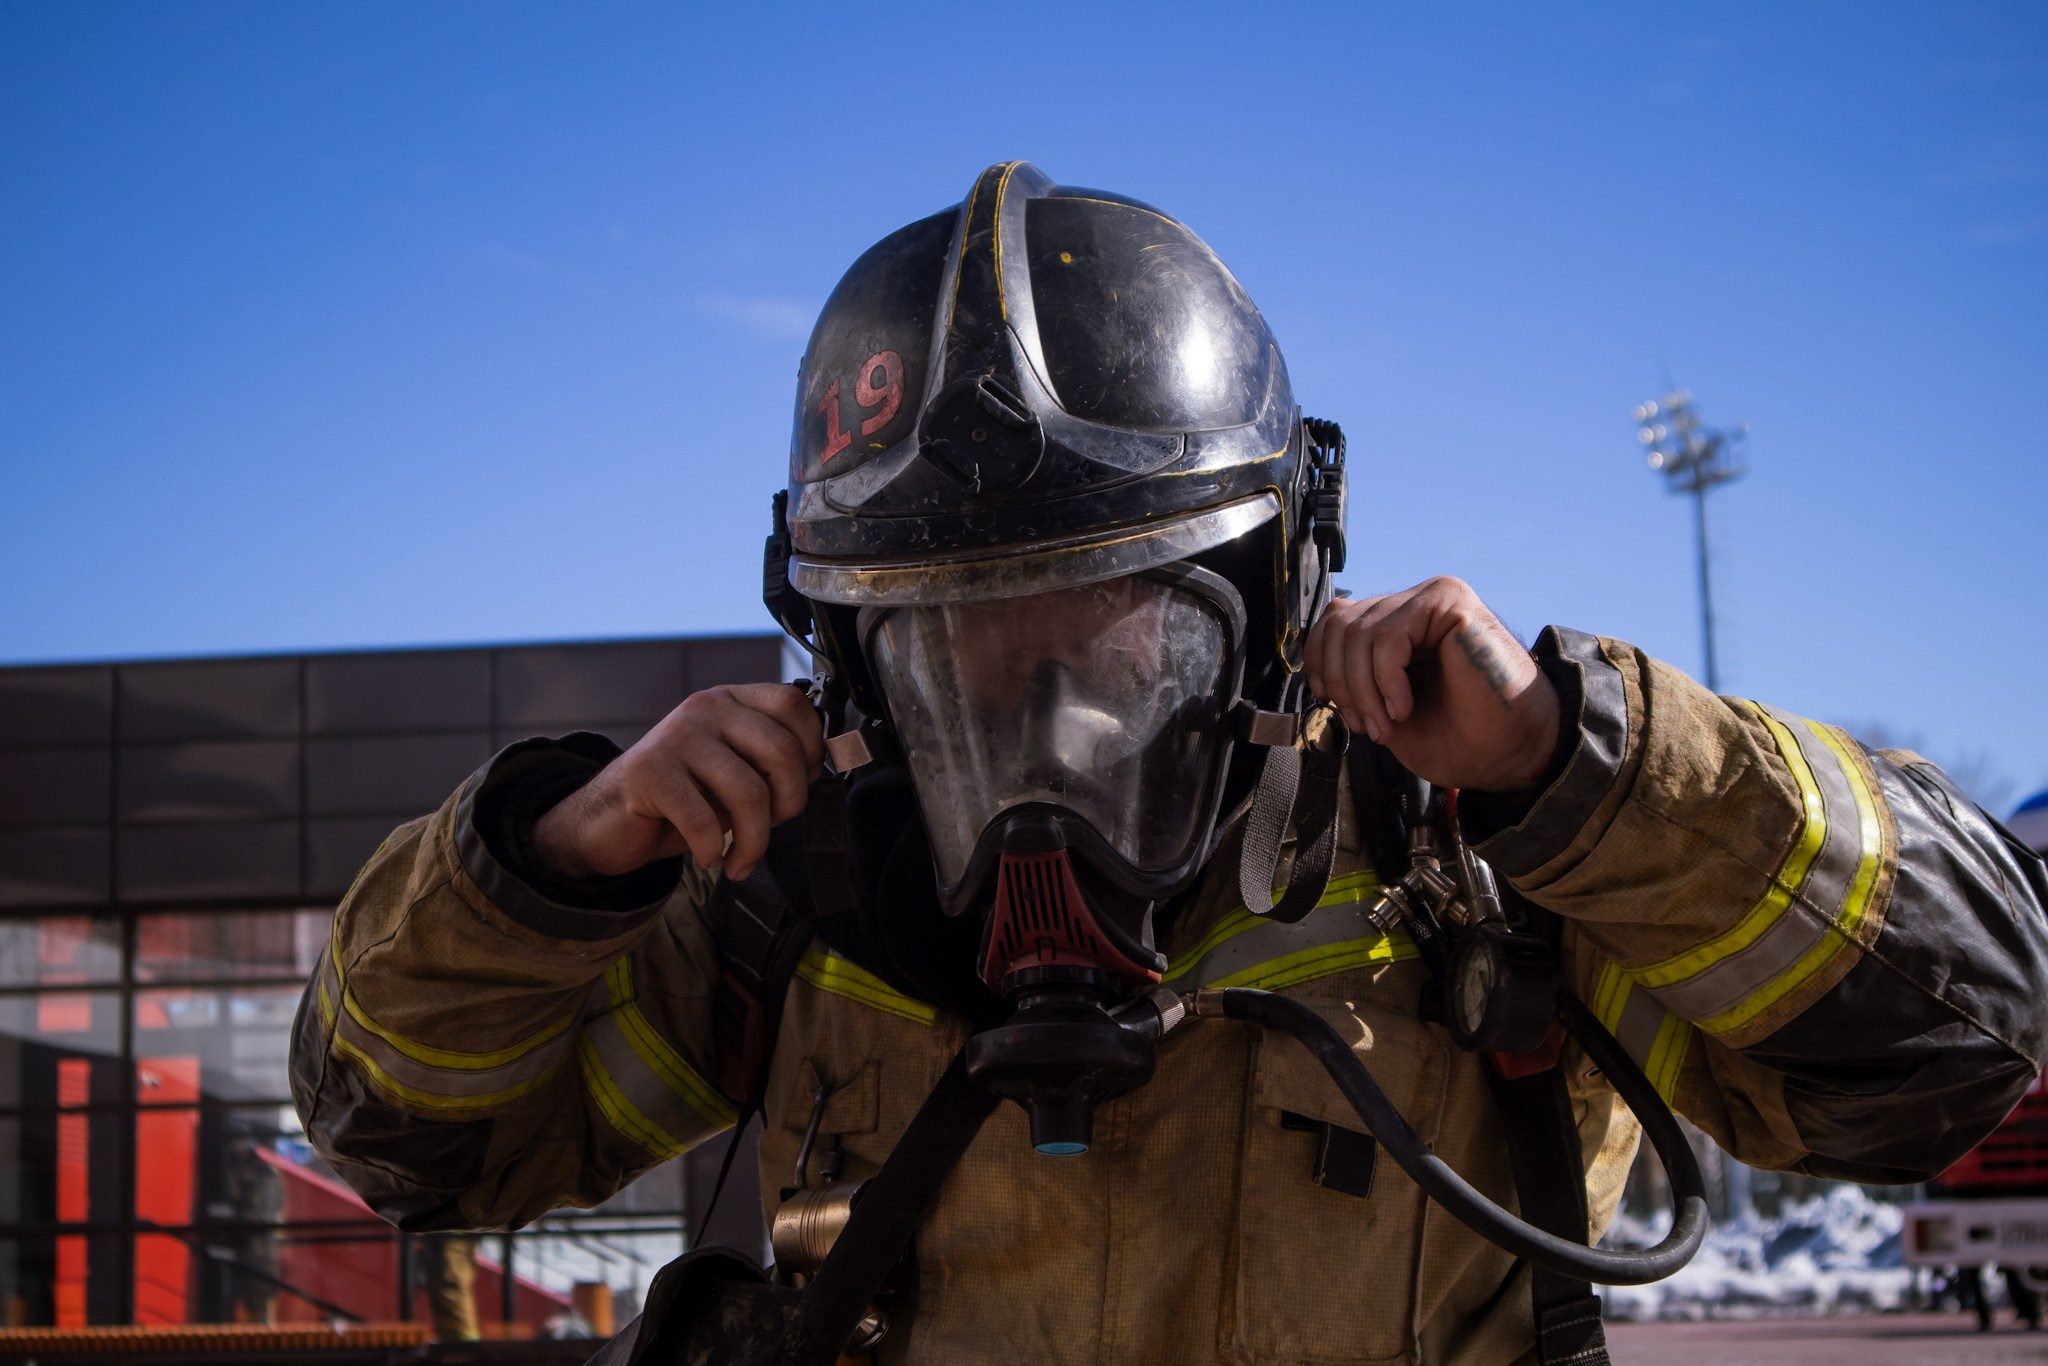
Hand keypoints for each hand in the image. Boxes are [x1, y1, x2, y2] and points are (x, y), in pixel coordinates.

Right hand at [532, 684, 824, 881]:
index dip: (811, 751)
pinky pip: (704, 819)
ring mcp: (677, 735)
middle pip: (782, 751)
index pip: (794, 705)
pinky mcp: (650, 771)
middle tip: (771, 830)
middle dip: (789, 805)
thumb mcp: (734, 772)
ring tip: (742, 859)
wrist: (611, 819)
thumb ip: (770, 763)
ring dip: (754, 841)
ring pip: (749, 792)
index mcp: (733, 701)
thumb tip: (817, 773)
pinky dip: (714, 849)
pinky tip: (710, 857)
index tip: (798, 787)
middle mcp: (707, 708)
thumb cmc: (683, 798)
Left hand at [1304, 577, 1560, 791]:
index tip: (1344, 711)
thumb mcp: (1383, 709)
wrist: (1510, 752)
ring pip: (1359, 633)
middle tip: (1369, 726)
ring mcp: (1432, 597)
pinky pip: (1389, 637)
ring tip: (1389, 724)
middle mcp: (1413, 602)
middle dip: (1343, 685)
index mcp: (1397, 624)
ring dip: (1365, 691)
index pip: (1332, 623)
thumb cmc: (1457, 736)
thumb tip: (1317, 669)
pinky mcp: (1450, 602)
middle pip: (1339, 626)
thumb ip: (1353, 679)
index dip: (1323, 668)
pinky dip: (1386, 681)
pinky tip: (1404, 708)